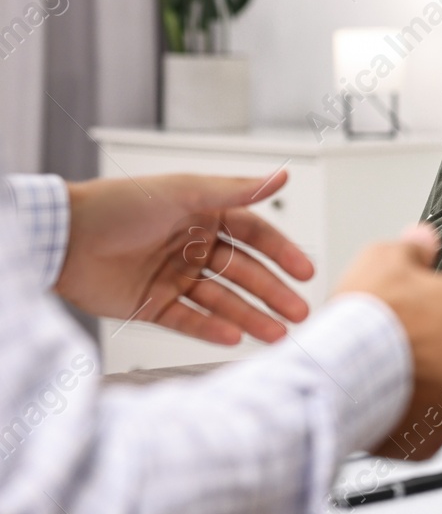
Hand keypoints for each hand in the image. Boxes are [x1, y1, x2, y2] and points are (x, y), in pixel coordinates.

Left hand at [59, 170, 313, 344]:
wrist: (63, 238)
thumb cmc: (119, 205)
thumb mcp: (185, 192)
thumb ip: (236, 191)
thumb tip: (282, 176)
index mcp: (204, 215)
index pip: (255, 236)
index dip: (282, 253)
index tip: (305, 272)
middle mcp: (193, 247)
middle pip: (244, 273)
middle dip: (273, 293)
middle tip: (299, 311)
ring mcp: (174, 277)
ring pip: (222, 301)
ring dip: (250, 316)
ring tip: (277, 334)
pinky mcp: (152, 305)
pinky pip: (189, 321)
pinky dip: (212, 329)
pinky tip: (234, 337)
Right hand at [334, 225, 441, 459]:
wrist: (339, 369)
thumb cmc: (370, 316)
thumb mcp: (388, 258)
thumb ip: (414, 247)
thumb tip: (423, 239)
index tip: (434, 322)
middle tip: (414, 349)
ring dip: (439, 393)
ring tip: (401, 378)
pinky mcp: (438, 442)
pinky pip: (432, 432)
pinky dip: (416, 422)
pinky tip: (392, 403)